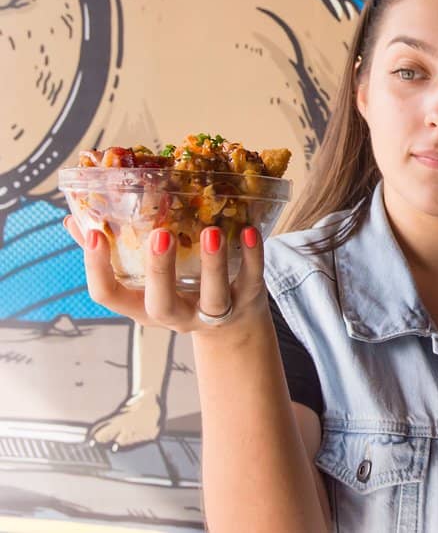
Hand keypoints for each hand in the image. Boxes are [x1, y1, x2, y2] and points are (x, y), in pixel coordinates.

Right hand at [63, 216, 267, 335]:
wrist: (231, 327)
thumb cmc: (178, 292)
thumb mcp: (144, 281)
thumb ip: (113, 252)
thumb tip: (74, 220)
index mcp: (142, 306)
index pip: (109, 296)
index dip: (97, 268)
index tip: (97, 234)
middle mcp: (176, 314)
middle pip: (162, 303)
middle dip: (160, 271)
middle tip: (160, 235)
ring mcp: (214, 311)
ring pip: (214, 295)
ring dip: (213, 263)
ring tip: (211, 231)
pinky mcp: (248, 300)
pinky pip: (252, 281)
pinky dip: (253, 257)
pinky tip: (249, 230)